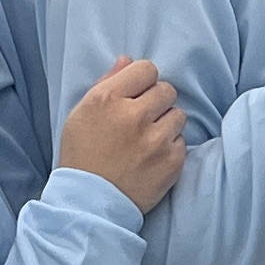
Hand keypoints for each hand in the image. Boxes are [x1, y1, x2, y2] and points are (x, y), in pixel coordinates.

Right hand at [61, 57, 185, 210]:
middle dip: (157, 102)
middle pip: (167, 90)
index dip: (143, 82)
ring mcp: (155, 140)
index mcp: (107, 99)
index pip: (146, 69)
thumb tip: (127, 61)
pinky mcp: (172, 162)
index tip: (137, 95)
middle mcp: (133, 116)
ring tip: (148, 140)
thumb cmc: (82, 156)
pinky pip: (182, 141)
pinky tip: (152, 158)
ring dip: (167, 124)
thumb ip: (106, 83)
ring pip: (178, 115)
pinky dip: (171, 148)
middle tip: (143, 120)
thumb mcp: (82, 114)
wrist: (90, 203)